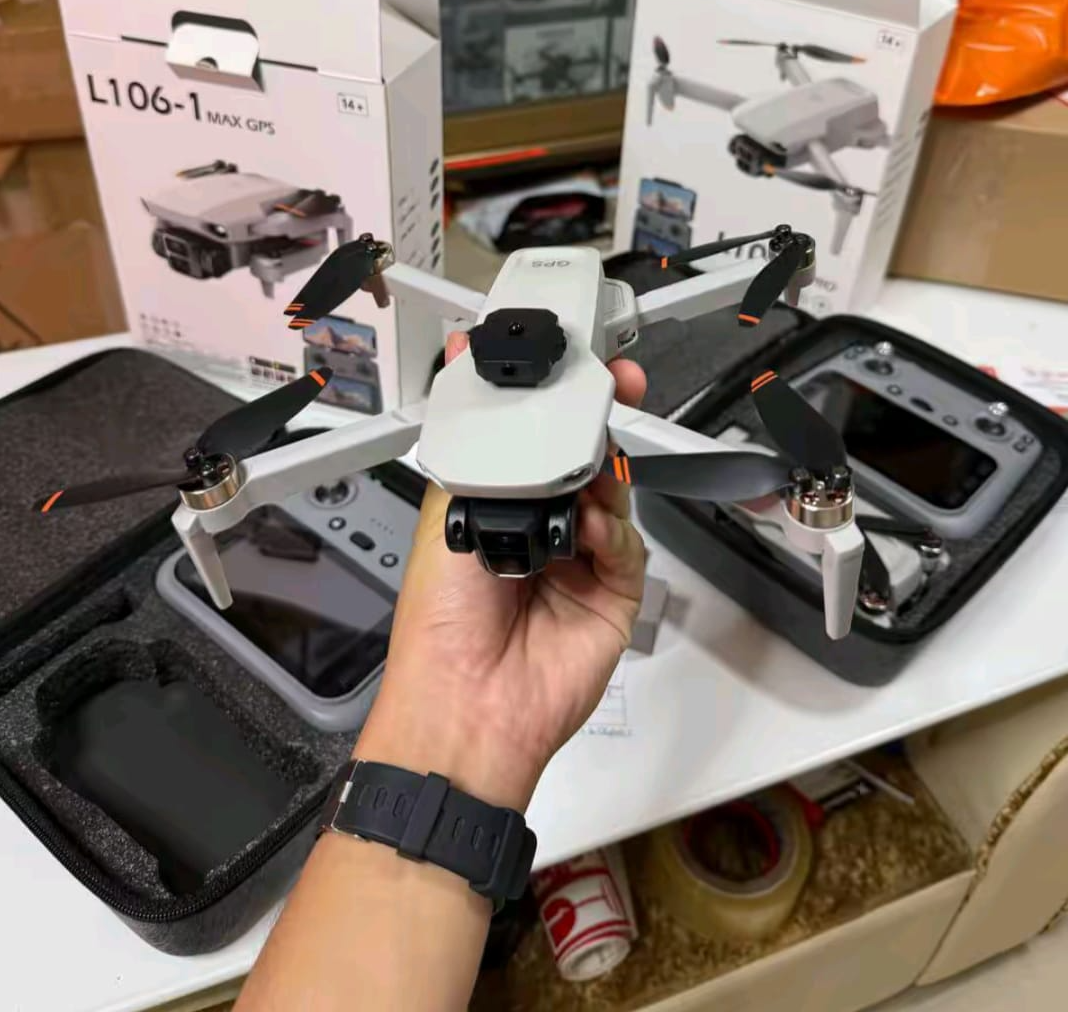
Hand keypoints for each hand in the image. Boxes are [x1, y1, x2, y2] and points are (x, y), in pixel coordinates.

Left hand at [354, 332, 647, 809]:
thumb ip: (472, 447)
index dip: (552, 405)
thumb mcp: (446, 516)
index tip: (564, 365)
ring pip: (612, 494)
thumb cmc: (440, 625)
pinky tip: (588, 531)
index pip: (534, 441)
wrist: (468, 703)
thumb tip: (466, 374)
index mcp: (496, 506)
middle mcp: (541, 529)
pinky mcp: (614, 593)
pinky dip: (612, 531)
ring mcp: (581, 561)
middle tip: (611, 385)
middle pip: (583, 459)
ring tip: (589, 466)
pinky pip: (627, 546)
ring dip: (605, 474)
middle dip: (598, 422)